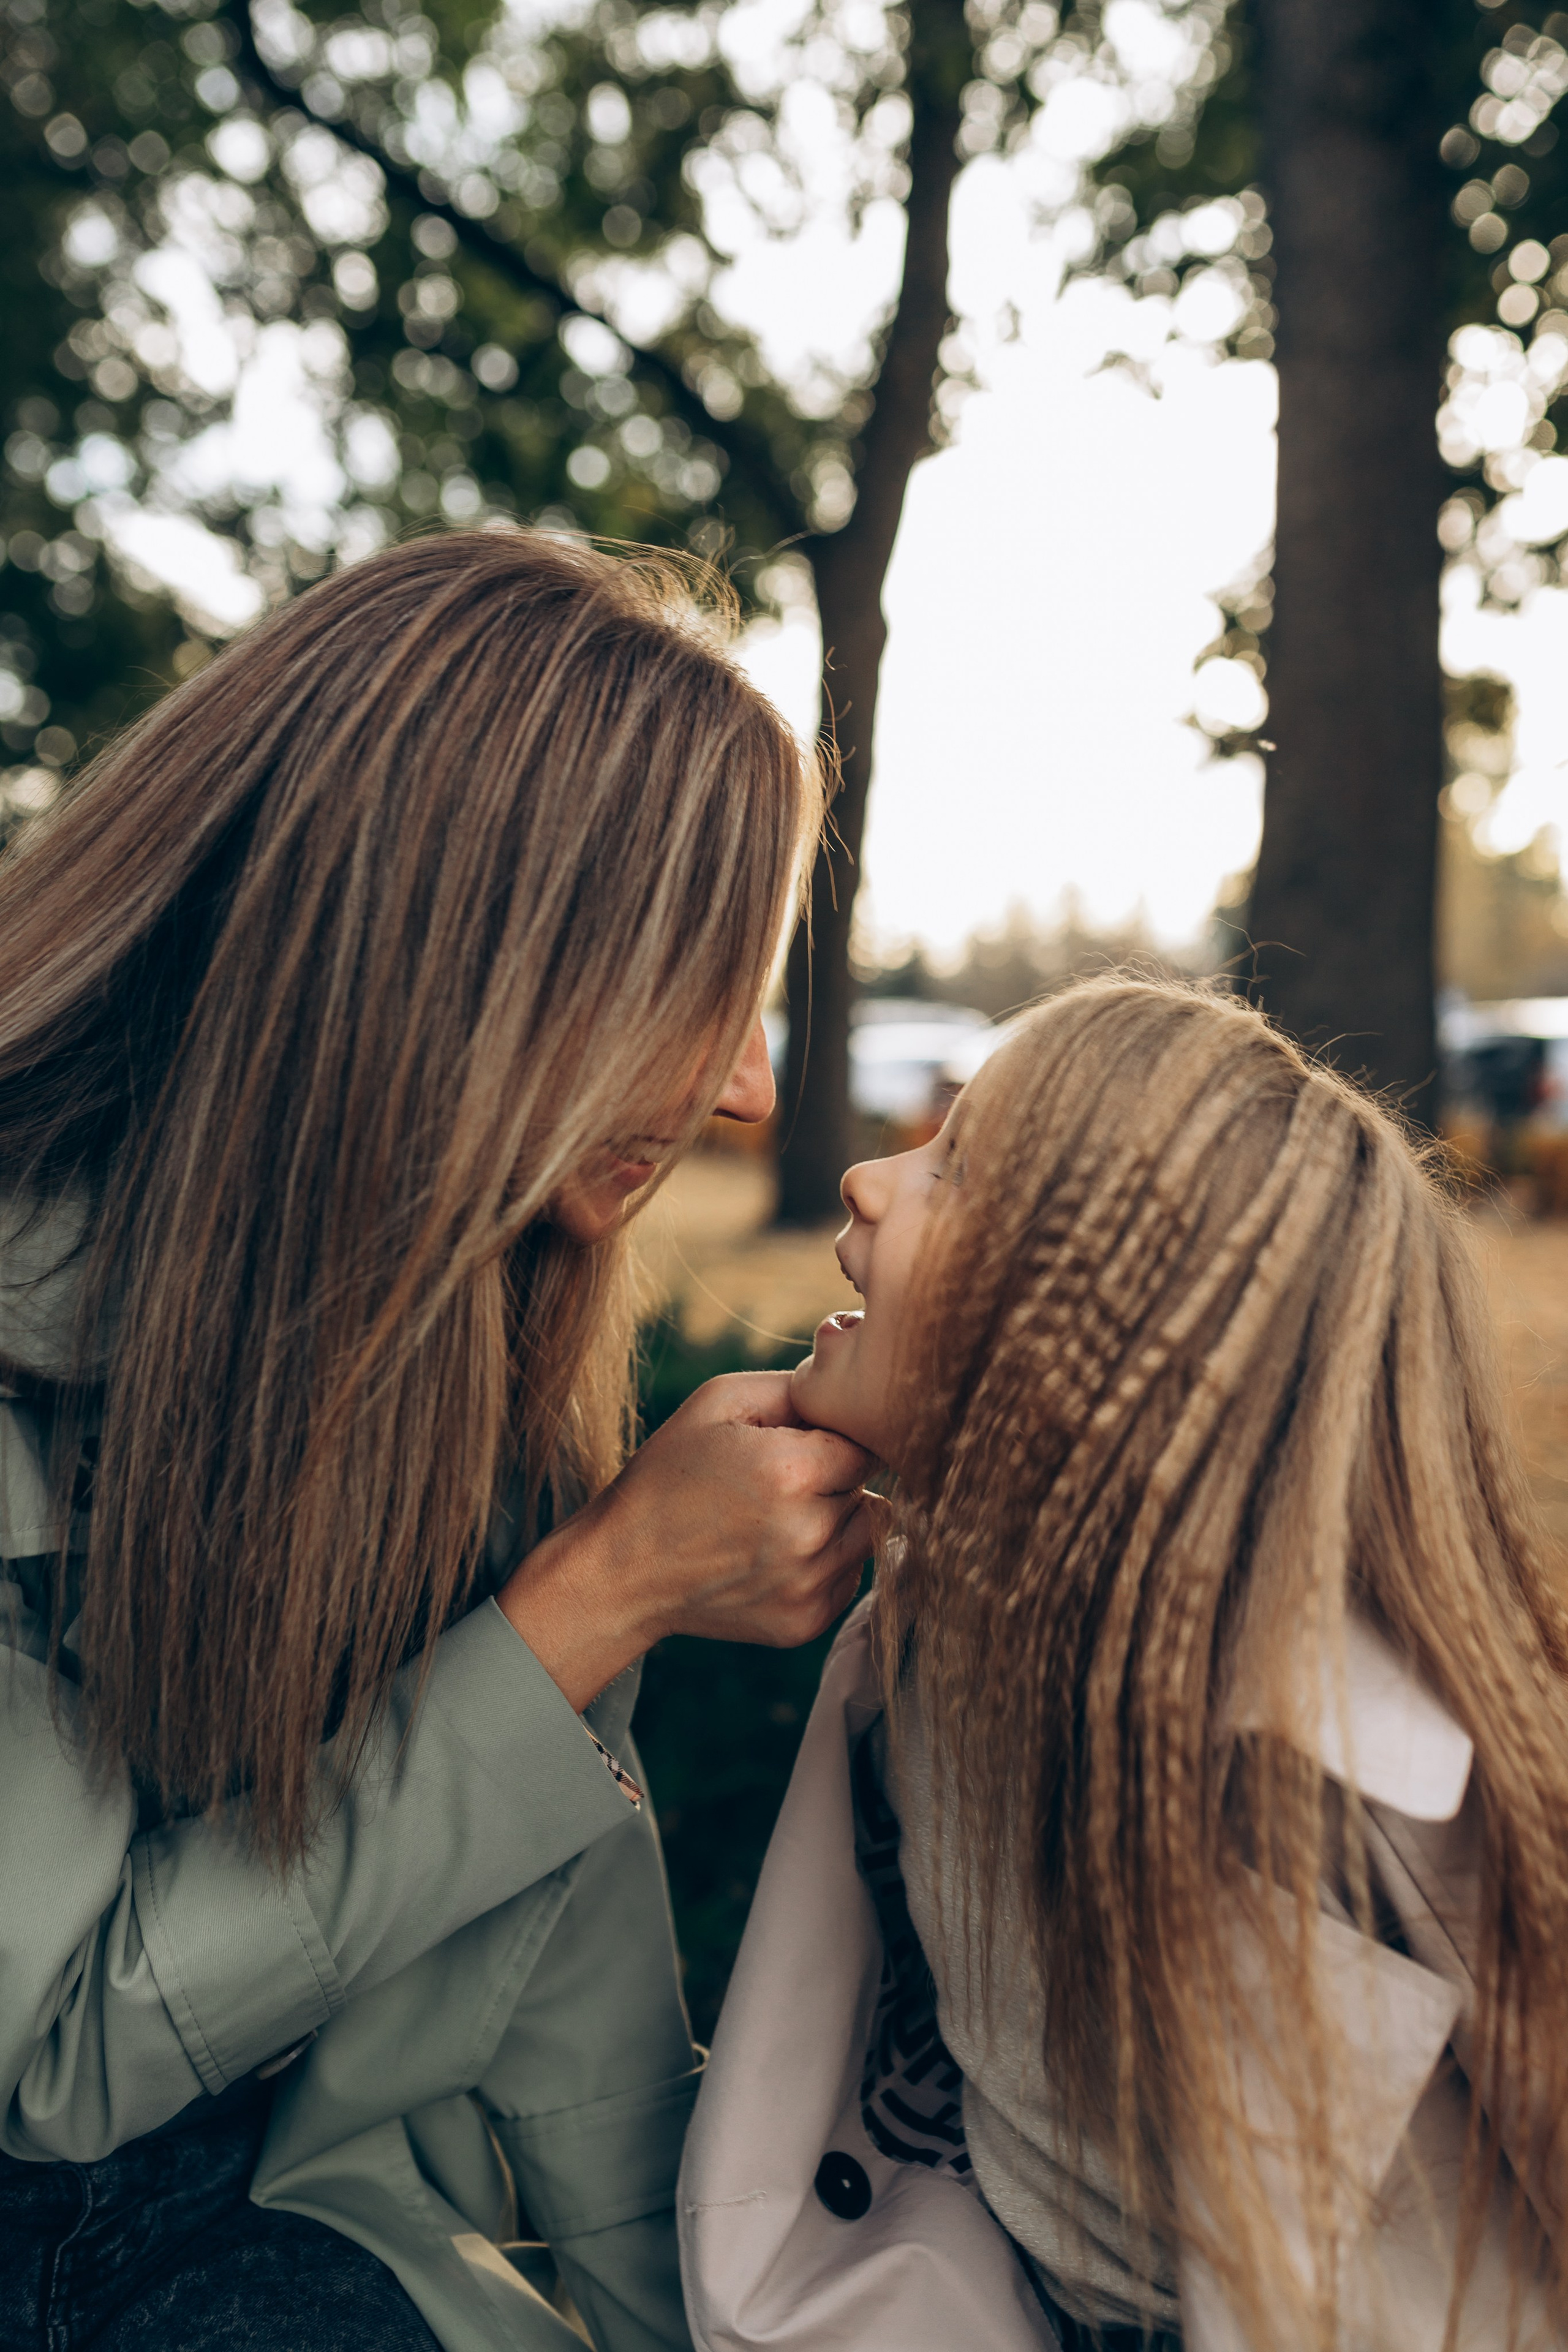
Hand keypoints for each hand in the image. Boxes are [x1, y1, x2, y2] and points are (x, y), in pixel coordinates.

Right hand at [496, 1372, 881, 1709]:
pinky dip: (824, 1562)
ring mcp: (808, 1586)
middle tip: (777, 1483)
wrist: (623, 1569)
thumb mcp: (718, 1402)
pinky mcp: (804, 1623)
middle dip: (835, 1480)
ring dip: (837, 1521)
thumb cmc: (668, 1474)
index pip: (867, 1445)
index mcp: (792, 1472)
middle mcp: (808, 1534)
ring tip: (777, 1517)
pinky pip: (849, 1576)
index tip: (802, 1444)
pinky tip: (774, 1553)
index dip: (836, 1439)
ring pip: (865, 1534)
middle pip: (868, 1490)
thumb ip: (797, 1388)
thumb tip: (859, 1394)